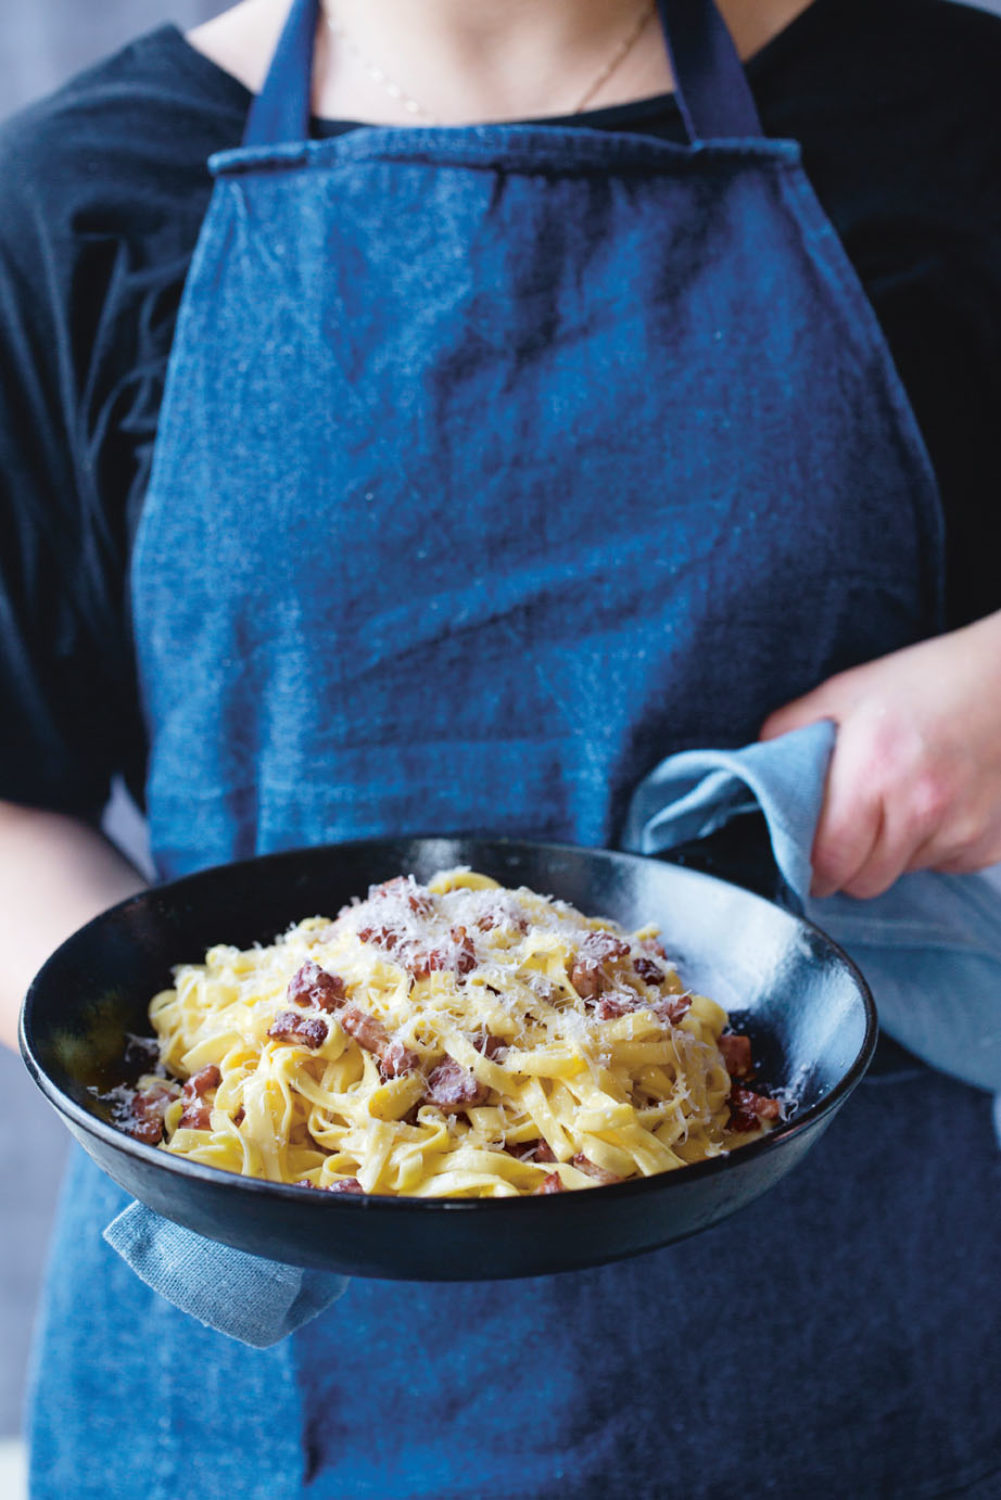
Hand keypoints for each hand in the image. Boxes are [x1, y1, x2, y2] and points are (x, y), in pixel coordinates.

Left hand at [759, 611, 1000, 898]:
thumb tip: (747, 775)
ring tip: (896, 802)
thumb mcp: (845, 693)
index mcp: (873, 771)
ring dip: (888, 854)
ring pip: (900, 876)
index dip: (808, 862)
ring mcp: (960, 831)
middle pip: (862, 882)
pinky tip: (934, 803)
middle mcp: (920, 809)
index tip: (803, 849)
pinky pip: (939, 866)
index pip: (826, 863)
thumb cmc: (926, 682)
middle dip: (845, 863)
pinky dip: (928, 847)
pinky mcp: (987, 845)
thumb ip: (789, 734)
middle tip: (846, 826)